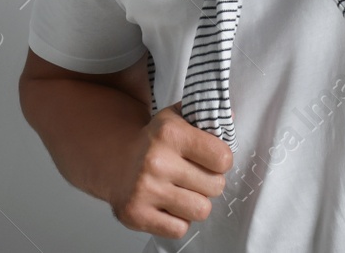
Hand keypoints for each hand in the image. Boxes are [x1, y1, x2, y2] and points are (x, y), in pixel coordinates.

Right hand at [106, 101, 233, 239]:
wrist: (115, 162)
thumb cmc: (154, 143)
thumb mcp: (176, 119)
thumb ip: (205, 115)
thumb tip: (229, 117)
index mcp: (170, 133)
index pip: (222, 158)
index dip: (221, 160)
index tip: (211, 159)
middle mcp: (156, 161)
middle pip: (216, 186)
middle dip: (210, 183)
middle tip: (194, 176)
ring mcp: (145, 190)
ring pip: (201, 210)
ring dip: (196, 203)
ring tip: (184, 191)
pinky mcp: (136, 214)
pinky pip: (180, 229)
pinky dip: (179, 220)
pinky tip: (169, 205)